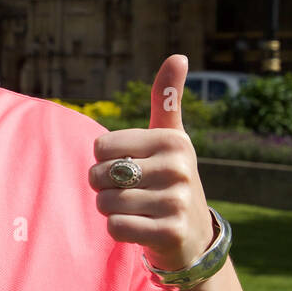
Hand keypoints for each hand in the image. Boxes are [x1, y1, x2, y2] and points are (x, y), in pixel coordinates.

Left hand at [89, 54, 215, 273]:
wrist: (192, 234)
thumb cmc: (170, 178)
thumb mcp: (171, 137)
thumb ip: (167, 99)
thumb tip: (179, 55)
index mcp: (172, 139)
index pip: (100, 146)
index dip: (105, 161)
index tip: (131, 167)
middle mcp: (179, 167)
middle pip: (99, 175)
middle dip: (104, 188)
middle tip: (131, 192)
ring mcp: (176, 200)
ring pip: (105, 203)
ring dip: (111, 210)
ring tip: (137, 210)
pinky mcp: (170, 232)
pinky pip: (116, 227)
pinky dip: (119, 230)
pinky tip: (141, 227)